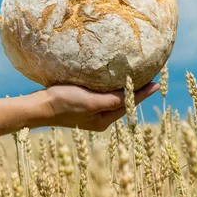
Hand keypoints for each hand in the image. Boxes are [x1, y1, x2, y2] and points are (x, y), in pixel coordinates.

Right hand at [30, 82, 159, 131]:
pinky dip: (112, 87)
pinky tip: (114, 78)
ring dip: (125, 88)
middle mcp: (100, 117)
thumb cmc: (64, 104)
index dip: (143, 93)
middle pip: (124, 102)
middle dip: (137, 90)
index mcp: (104, 120)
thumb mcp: (91, 101)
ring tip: (138, 76)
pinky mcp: (83, 103)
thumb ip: (111, 100)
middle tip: (152, 77)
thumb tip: (130, 96)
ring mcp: (91, 111)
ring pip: (115, 98)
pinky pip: (104, 94)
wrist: (39, 107)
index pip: (129, 104)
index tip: (158, 82)